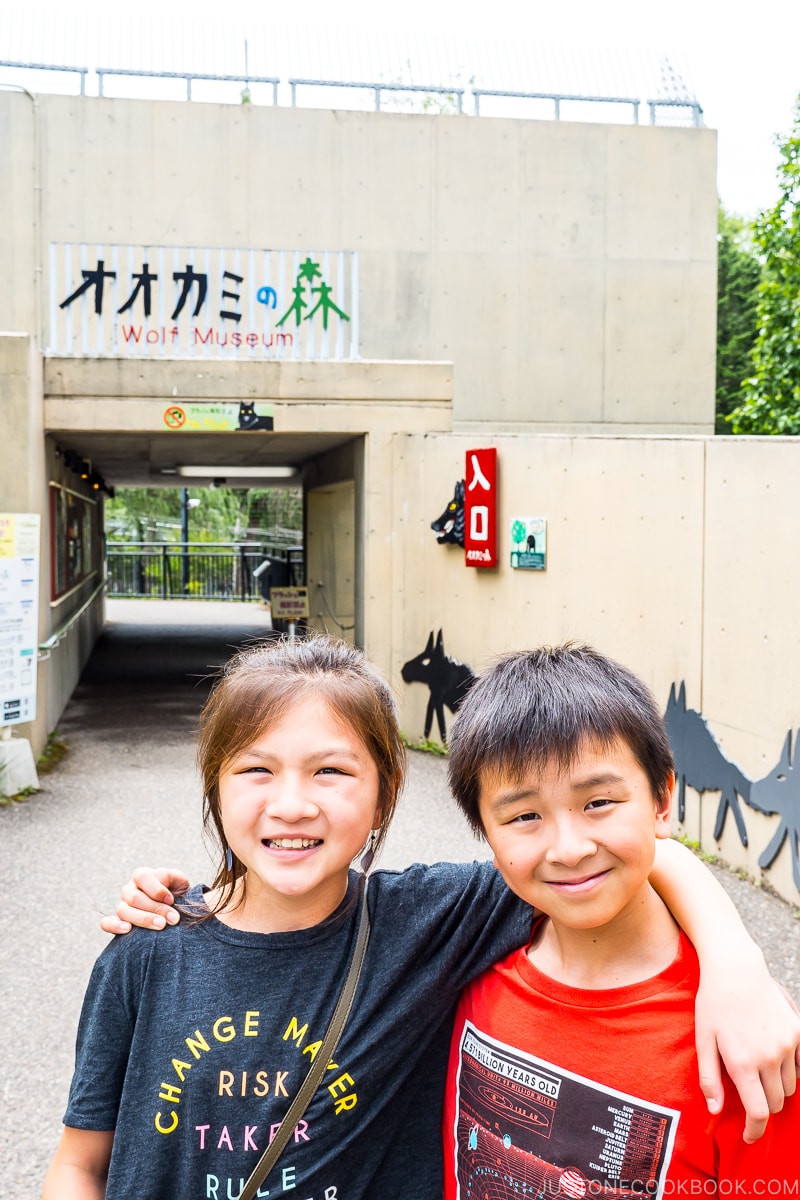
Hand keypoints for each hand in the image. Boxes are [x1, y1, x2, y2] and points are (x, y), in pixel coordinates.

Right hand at [99, 867, 190, 933]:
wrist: (176, 910)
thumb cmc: (177, 893)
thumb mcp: (178, 880)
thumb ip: (171, 877)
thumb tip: (162, 885)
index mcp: (142, 875)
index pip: (142, 877)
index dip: (157, 889)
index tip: (172, 900)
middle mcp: (129, 889)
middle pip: (134, 898)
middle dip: (156, 909)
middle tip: (173, 919)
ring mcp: (122, 905)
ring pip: (123, 910)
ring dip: (143, 919)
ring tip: (161, 925)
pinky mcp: (118, 921)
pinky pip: (106, 923)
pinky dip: (114, 926)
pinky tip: (127, 929)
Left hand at [695, 949, 799, 1141]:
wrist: (735, 968)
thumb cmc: (713, 1003)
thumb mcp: (703, 1040)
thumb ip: (709, 1079)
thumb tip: (715, 1110)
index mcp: (743, 1063)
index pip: (759, 1113)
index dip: (755, 1130)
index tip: (748, 1135)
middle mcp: (769, 1057)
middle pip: (776, 1103)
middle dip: (763, 1106)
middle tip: (749, 1095)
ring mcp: (787, 1044)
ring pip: (789, 1086)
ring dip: (776, 1087)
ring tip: (758, 1071)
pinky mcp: (797, 1032)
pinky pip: (799, 1065)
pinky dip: (789, 1069)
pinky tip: (771, 1057)